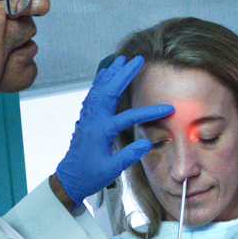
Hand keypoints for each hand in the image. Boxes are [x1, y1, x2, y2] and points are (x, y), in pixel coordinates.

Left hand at [52, 55, 171, 206]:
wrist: (69, 179)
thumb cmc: (90, 175)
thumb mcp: (112, 169)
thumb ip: (129, 155)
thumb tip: (147, 143)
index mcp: (101, 130)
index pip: (129, 116)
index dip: (150, 112)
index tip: (168, 109)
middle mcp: (93, 119)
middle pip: (109, 90)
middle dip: (123, 73)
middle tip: (135, 59)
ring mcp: (88, 117)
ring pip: (99, 89)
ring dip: (110, 74)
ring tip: (120, 60)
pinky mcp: (86, 119)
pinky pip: (93, 95)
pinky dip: (100, 82)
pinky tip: (104, 76)